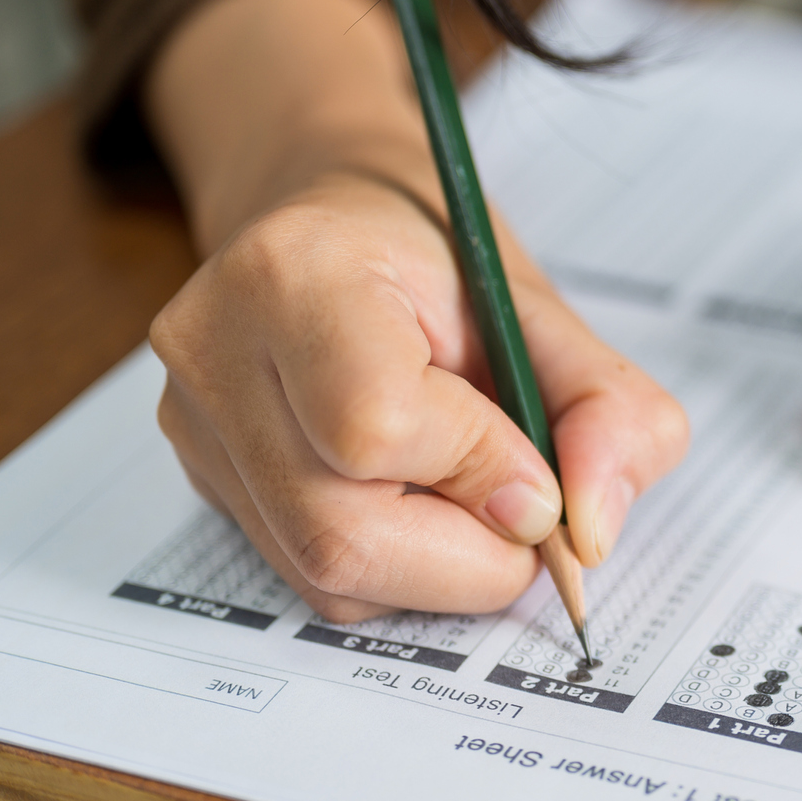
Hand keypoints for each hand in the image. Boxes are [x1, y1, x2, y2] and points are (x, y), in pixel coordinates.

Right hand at [145, 0, 685, 620]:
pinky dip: (393, 566)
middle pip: (341, 534)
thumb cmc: (438, 258)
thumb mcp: (546, 309)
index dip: (481, 471)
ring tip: (470, 488)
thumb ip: (606, 411)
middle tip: (524, 509)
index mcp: (299, 275)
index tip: (539, 473)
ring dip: (436, 568)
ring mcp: (195, 424)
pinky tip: (416, 498)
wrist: (336, 223)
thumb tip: (591, 533)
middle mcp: (218, 352)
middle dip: (469, 554)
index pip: (376, 426)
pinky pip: (310, 577)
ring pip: (326, 575)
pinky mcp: (201, 477)